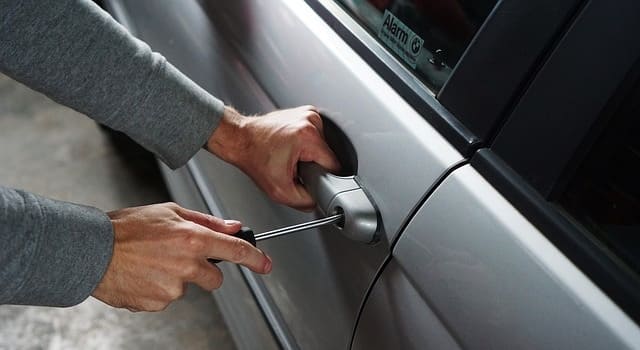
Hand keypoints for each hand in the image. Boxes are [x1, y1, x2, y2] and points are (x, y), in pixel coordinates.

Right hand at [92, 202, 270, 311]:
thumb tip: (232, 226)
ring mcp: (172, 288)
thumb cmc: (126, 228)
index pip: (236, 251)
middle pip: (215, 278)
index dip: (255, 259)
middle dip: (204, 271)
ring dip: (176, 278)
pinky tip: (143, 274)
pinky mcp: (157, 303)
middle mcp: (186, 265)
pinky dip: (158, 289)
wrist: (91, 251)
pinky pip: (167, 298)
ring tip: (152, 262)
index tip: (265, 264)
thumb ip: (206, 221)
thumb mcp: (169, 212)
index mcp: (192, 239)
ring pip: (187, 288)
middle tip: (179, 257)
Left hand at [207, 106, 340, 210]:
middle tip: (294, 167)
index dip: (323, 177)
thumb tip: (318, 201)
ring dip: (310, 154)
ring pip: (323, 146)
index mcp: (308, 136)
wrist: (240, 139)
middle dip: (314, 165)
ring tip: (291, 156)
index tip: (310, 179)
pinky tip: (292, 147)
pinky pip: (316, 136)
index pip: (334, 165)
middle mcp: (310, 120)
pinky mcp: (305, 112)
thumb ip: (305, 201)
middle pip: (328, 155)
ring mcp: (308, 114)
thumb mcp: (280, 191)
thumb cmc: (254, 158)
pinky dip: (307, 144)